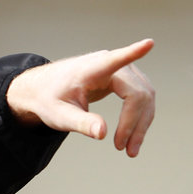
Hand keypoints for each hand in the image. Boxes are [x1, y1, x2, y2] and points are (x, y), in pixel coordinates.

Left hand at [6, 38, 154, 156]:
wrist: (44, 90)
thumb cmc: (49, 99)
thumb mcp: (59, 115)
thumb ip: (80, 123)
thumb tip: (102, 133)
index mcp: (92, 68)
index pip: (115, 60)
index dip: (133, 53)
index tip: (148, 44)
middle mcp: (112, 65)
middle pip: (138, 92)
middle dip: (135, 123)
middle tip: (125, 150)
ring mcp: (122, 71)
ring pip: (145, 97)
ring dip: (141, 124)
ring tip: (129, 150)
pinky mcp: (126, 80)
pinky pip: (141, 99)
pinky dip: (139, 119)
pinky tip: (131, 137)